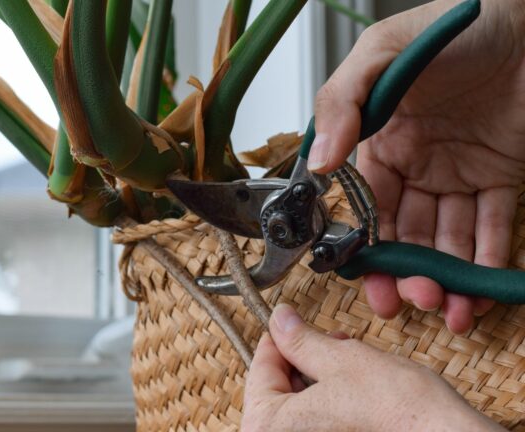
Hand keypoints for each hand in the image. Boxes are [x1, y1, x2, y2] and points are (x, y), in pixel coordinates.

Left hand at [241, 304, 501, 430]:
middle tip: (327, 339)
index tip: (286, 322)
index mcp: (268, 426)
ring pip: (297, 405)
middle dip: (301, 359)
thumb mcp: (340, 360)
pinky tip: (351, 386)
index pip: (260, 371)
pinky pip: (314, 422)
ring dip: (316, 377)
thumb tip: (279, 319)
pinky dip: (327, 402)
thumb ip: (300, 340)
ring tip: (346, 358)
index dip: (276, 339)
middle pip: (276, 390)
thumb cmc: (396, 409)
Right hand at [309, 0, 524, 333]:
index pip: (369, 206)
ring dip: (447, 276)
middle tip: (414, 301)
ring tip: (449, 308)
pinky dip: (489, 261)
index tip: (371, 281)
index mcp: (380, 142)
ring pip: (448, 238)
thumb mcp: (380, 56)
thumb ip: (341, 105)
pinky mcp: (501, 175)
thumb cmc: (451, 29)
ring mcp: (459, 173)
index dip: (369, 247)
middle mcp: (416, 164)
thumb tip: (317, 164)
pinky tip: (482, 289)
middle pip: (407, 232)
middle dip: (408, 272)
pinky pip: (493, 225)